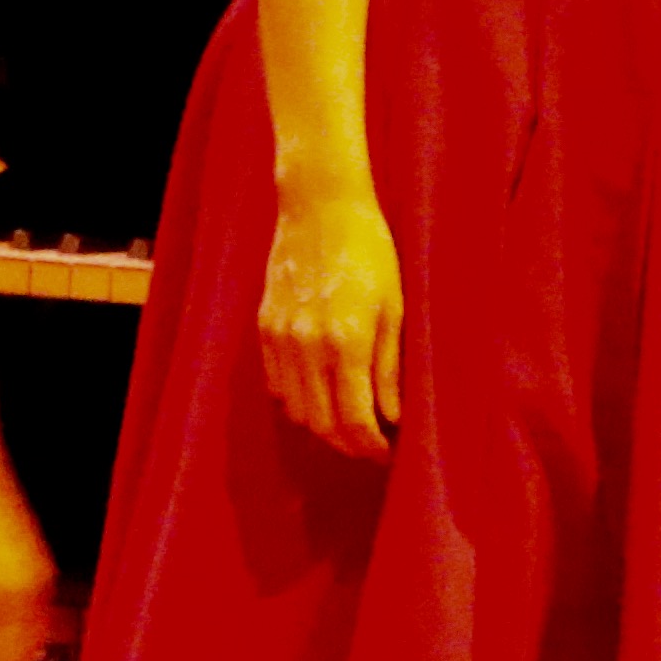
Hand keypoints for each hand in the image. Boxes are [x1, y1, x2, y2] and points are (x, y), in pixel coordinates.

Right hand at [256, 180, 406, 458]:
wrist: (320, 208)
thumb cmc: (370, 253)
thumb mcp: (395, 309)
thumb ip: (390, 368)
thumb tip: (393, 418)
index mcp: (347, 342)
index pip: (355, 420)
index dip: (372, 446)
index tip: (389, 452)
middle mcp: (308, 347)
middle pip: (323, 424)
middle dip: (349, 444)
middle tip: (372, 445)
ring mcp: (280, 338)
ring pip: (297, 411)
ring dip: (323, 427)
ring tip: (349, 422)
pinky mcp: (265, 328)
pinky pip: (277, 386)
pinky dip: (298, 402)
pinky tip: (320, 395)